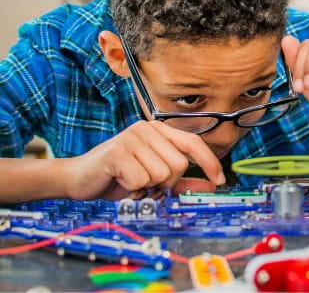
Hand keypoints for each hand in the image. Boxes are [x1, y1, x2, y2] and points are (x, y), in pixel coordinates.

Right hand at [64, 120, 224, 199]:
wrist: (79, 179)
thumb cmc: (118, 177)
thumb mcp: (155, 179)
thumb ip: (183, 182)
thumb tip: (211, 186)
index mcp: (158, 131)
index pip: (193, 143)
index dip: (210, 162)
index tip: (220, 180)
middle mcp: (147, 129)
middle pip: (179, 164)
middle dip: (167, 183)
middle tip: (149, 185)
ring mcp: (132, 137)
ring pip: (162, 173)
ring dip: (149, 187)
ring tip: (133, 182)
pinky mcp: (118, 151)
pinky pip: (142, 180)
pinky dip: (134, 189)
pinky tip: (122, 182)